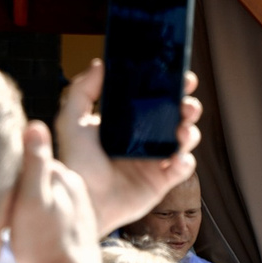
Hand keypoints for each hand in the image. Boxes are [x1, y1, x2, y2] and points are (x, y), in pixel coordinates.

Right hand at [3, 124, 100, 262]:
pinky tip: (30, 231)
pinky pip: (49, 212)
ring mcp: (77, 207)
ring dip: (26, 201)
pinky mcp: (75, 225)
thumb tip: (36, 124)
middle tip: (3, 206)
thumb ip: (35, 163)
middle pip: (35, 175)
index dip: (6, 169)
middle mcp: (75, 187)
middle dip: (17, 183)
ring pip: (42, 194)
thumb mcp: (33, 200)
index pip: (27, 158)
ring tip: (13, 220)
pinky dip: (36, 216)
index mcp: (64, 174)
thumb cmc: (45, 243)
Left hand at [55, 59, 203, 235]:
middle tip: (187, 104)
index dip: (172, 87)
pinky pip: (182, 168)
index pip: (155, 99)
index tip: (182, 77)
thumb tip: (100, 64)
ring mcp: (155, 160)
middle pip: (177, 117)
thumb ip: (82, 90)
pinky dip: (184, 162)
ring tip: (182, 132)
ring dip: (190, 132)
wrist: (84, 199)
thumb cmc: (75, 161)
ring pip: (185, 140)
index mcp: (128, 121)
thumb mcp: (71, 120)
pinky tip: (176, 159)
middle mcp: (145, 138)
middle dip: (188, 107)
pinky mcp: (162, 181)